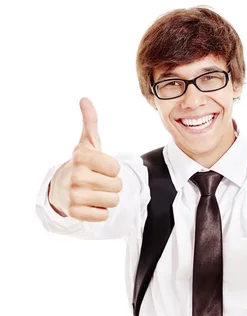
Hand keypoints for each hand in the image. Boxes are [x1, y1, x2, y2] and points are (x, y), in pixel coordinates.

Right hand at [50, 98, 121, 221]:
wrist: (60, 188)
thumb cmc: (81, 165)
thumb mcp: (86, 143)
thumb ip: (90, 122)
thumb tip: (85, 99)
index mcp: (81, 157)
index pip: (116, 168)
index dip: (112, 170)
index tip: (100, 168)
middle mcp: (76, 175)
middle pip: (117, 186)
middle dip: (112, 186)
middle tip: (98, 182)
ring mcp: (74, 195)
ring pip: (113, 202)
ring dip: (108, 199)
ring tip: (95, 193)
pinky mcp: (75, 212)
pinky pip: (103, 215)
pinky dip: (100, 212)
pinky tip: (90, 205)